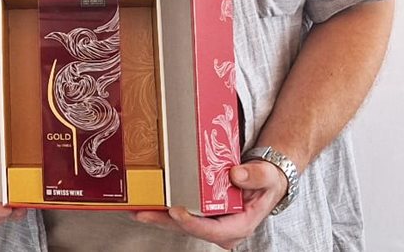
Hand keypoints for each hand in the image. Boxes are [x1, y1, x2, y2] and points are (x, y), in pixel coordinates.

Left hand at [132, 160, 287, 249]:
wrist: (264, 180)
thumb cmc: (266, 181)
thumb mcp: (267, 177)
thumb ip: (255, 176)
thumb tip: (236, 174)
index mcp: (239, 224)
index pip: (212, 230)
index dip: (192, 223)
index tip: (176, 211)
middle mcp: (222, 228)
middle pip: (189, 228)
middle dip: (164, 221)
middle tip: (143, 212)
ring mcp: (210, 222)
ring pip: (180, 223)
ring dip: (158, 216)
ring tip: (136, 208)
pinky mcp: (201, 214)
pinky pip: (180, 213)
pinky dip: (162, 208)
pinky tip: (147, 201)